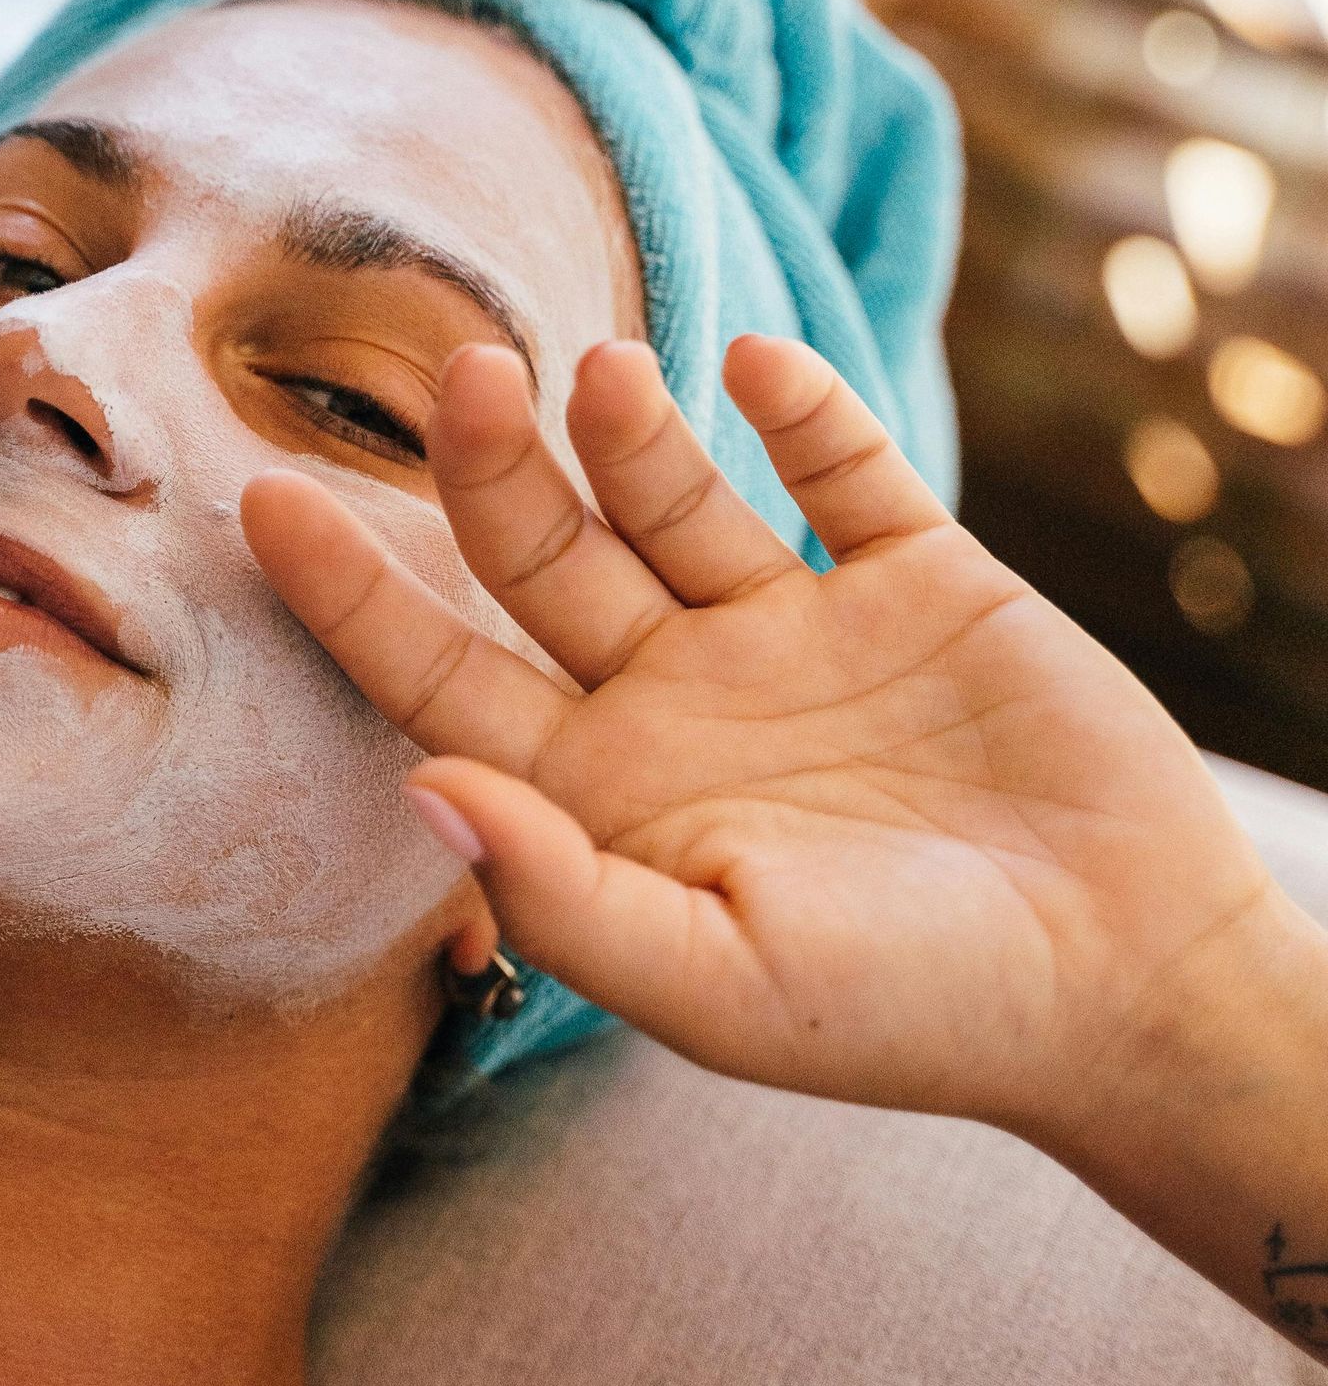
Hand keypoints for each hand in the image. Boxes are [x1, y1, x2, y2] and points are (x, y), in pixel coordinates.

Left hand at [242, 334, 1280, 1153]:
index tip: (261, 499)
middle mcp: (677, 692)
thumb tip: (414, 789)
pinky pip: (842, 470)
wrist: (1124, 987)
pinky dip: (803, 412)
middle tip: (466, 375)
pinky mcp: (918, 579)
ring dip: (631, 429)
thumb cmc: (908, 1017)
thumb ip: (563, 894)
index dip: (349, 593)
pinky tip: (758, 368)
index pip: (439, 673)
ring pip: (676, 494)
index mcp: (605, 789)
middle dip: (492, 470)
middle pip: (543, 555)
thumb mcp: (716, 984)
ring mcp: (795, 627)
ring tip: (600, 374)